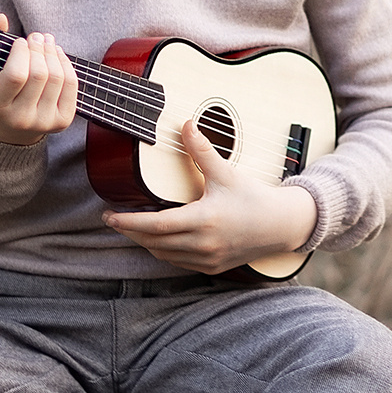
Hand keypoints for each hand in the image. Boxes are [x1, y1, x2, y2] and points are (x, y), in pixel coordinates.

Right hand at [0, 15, 78, 145]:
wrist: (11, 124)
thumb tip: (1, 18)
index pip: (16, 75)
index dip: (22, 52)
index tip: (20, 41)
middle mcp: (20, 118)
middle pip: (40, 74)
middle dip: (39, 48)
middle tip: (36, 37)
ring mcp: (43, 122)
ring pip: (57, 77)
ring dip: (53, 52)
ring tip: (47, 41)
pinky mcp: (62, 121)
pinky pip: (71, 84)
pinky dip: (65, 63)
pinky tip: (57, 54)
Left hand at [104, 120, 318, 273]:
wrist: (281, 226)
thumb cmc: (254, 198)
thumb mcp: (227, 173)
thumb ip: (202, 150)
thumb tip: (186, 124)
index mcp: (204, 220)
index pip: (155, 226)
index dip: (128, 222)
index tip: (110, 215)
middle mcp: (203, 244)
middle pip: (153, 242)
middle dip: (130, 231)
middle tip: (113, 218)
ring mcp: (207, 259)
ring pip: (163, 255)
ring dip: (144, 242)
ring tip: (132, 226)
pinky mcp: (211, 268)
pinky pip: (177, 262)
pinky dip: (162, 251)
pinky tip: (157, 238)